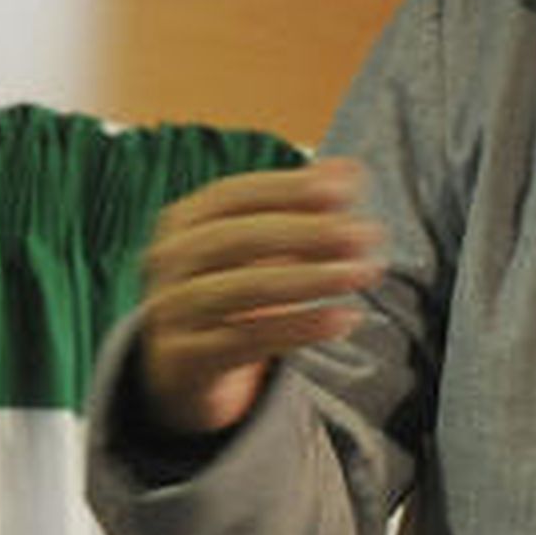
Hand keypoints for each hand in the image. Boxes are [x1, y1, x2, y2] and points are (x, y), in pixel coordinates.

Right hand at [138, 158, 385, 436]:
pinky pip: (246, 341)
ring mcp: (172, 310)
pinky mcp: (186, 358)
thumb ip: (302, 205)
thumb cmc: (232, 286)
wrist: (184, 365)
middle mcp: (170, 261)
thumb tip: (350, 169)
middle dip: (306, 233)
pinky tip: (344, 318)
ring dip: (309, 279)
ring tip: (363, 273)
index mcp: (184, 221)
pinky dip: (299, 328)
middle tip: (365, 235)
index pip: (233, 195)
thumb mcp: (263, 244)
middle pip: (236, 238)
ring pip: (241, 290)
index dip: (288, 189)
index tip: (345, 190)